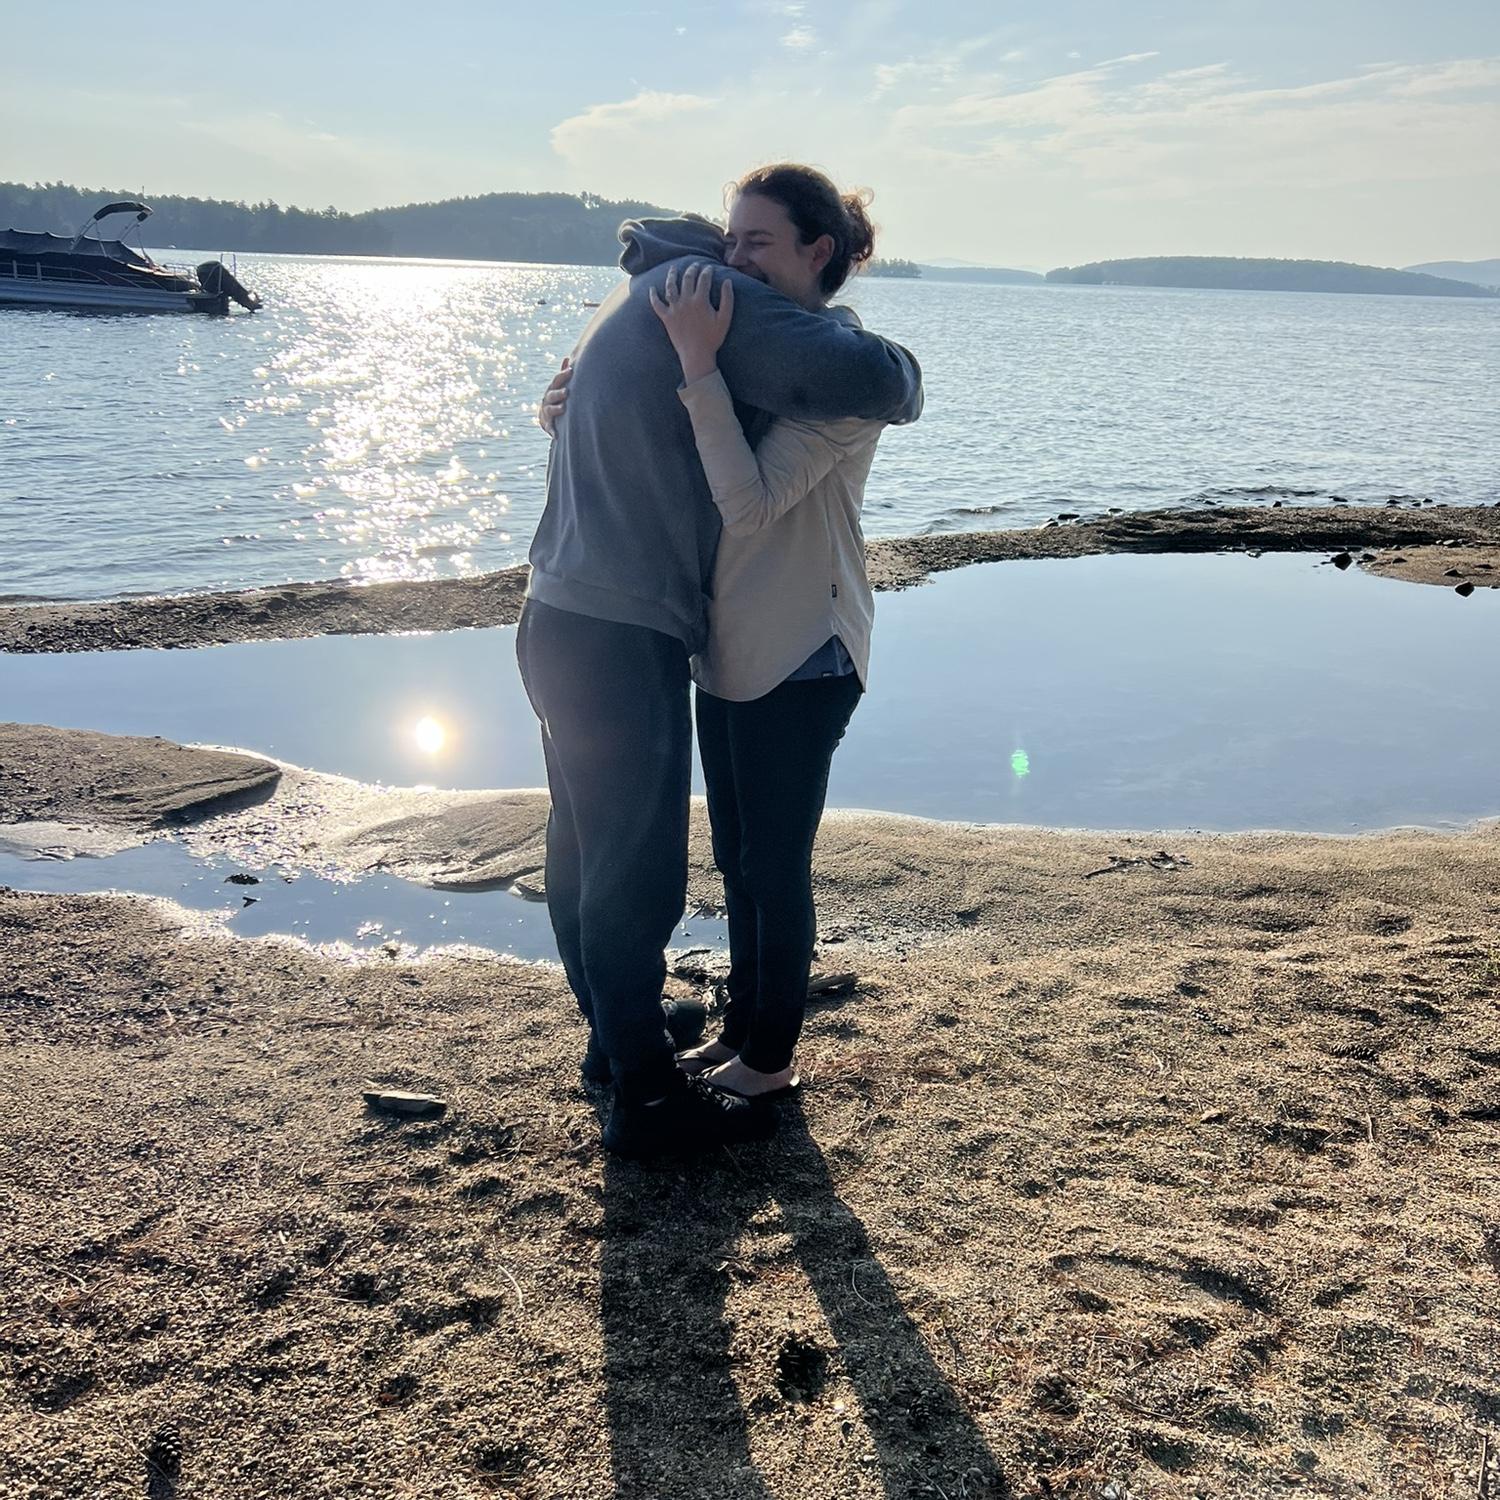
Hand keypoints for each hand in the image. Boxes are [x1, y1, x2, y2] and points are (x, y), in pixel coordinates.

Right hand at [537, 357, 571, 436]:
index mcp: (552, 389)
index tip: (571, 371)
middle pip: (552, 395)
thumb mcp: (558, 386)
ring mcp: (547, 412)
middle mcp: (548, 400)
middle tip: (567, 392)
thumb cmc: (556, 398)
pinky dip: (553, 431)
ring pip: (550, 410)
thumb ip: (563, 375)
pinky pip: (550, 428)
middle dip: (559, 393)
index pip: (556, 381)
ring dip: (556, 409)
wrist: (546, 417)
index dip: (563, 375)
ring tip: (563, 408)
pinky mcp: (548, 425)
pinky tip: (557, 435)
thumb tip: (568, 358)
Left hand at [648, 263, 733, 382]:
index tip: (709, 268)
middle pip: (687, 279)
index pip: (703, 279)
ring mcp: (674, 309)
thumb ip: (727, 299)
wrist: (696, 355)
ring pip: (670, 287)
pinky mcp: (666, 318)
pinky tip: (652, 289)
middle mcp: (685, 301)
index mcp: (700, 300)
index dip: (707, 271)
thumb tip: (727, 281)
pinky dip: (653, 296)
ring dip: (672, 275)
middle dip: (692, 269)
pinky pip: (657, 305)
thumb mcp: (725, 319)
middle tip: (695, 265)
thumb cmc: (713, 339)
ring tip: (673, 268)